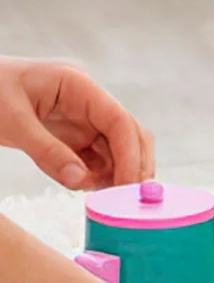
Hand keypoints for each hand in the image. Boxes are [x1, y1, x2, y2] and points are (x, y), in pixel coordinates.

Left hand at [0, 58, 152, 189]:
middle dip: (132, 164)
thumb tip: (80, 181)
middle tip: (128, 197)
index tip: (127, 184)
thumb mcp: (11, 121)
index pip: (119, 120)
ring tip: (106, 197)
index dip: (130, 153)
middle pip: (128, 134)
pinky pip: (93, 158)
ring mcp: (80, 119)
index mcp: (78, 85)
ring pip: (115, 149)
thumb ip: (47, 152)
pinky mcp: (70, 136)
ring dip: (114, 173)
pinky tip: (89, 188)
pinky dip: (96, 176)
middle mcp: (87, 102)